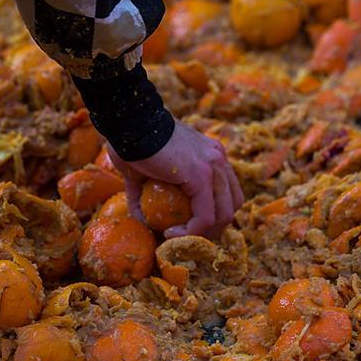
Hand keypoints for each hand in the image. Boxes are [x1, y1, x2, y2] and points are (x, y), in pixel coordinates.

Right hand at [108, 121, 243, 238]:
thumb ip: (146, 196)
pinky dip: (190, 232)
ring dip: (202, 234)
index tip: (186, 226)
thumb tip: (142, 221)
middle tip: (186, 236)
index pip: (226, 191)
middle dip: (212, 227)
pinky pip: (205, 216)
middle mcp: (219, 158)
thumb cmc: (130, 142)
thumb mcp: (143, 173)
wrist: (129, 123)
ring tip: (177, 238)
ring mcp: (213, 166)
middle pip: (232, 204)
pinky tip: (170, 233)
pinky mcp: (201, 176)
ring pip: (224, 214)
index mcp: (211, 155)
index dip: (212, 214)